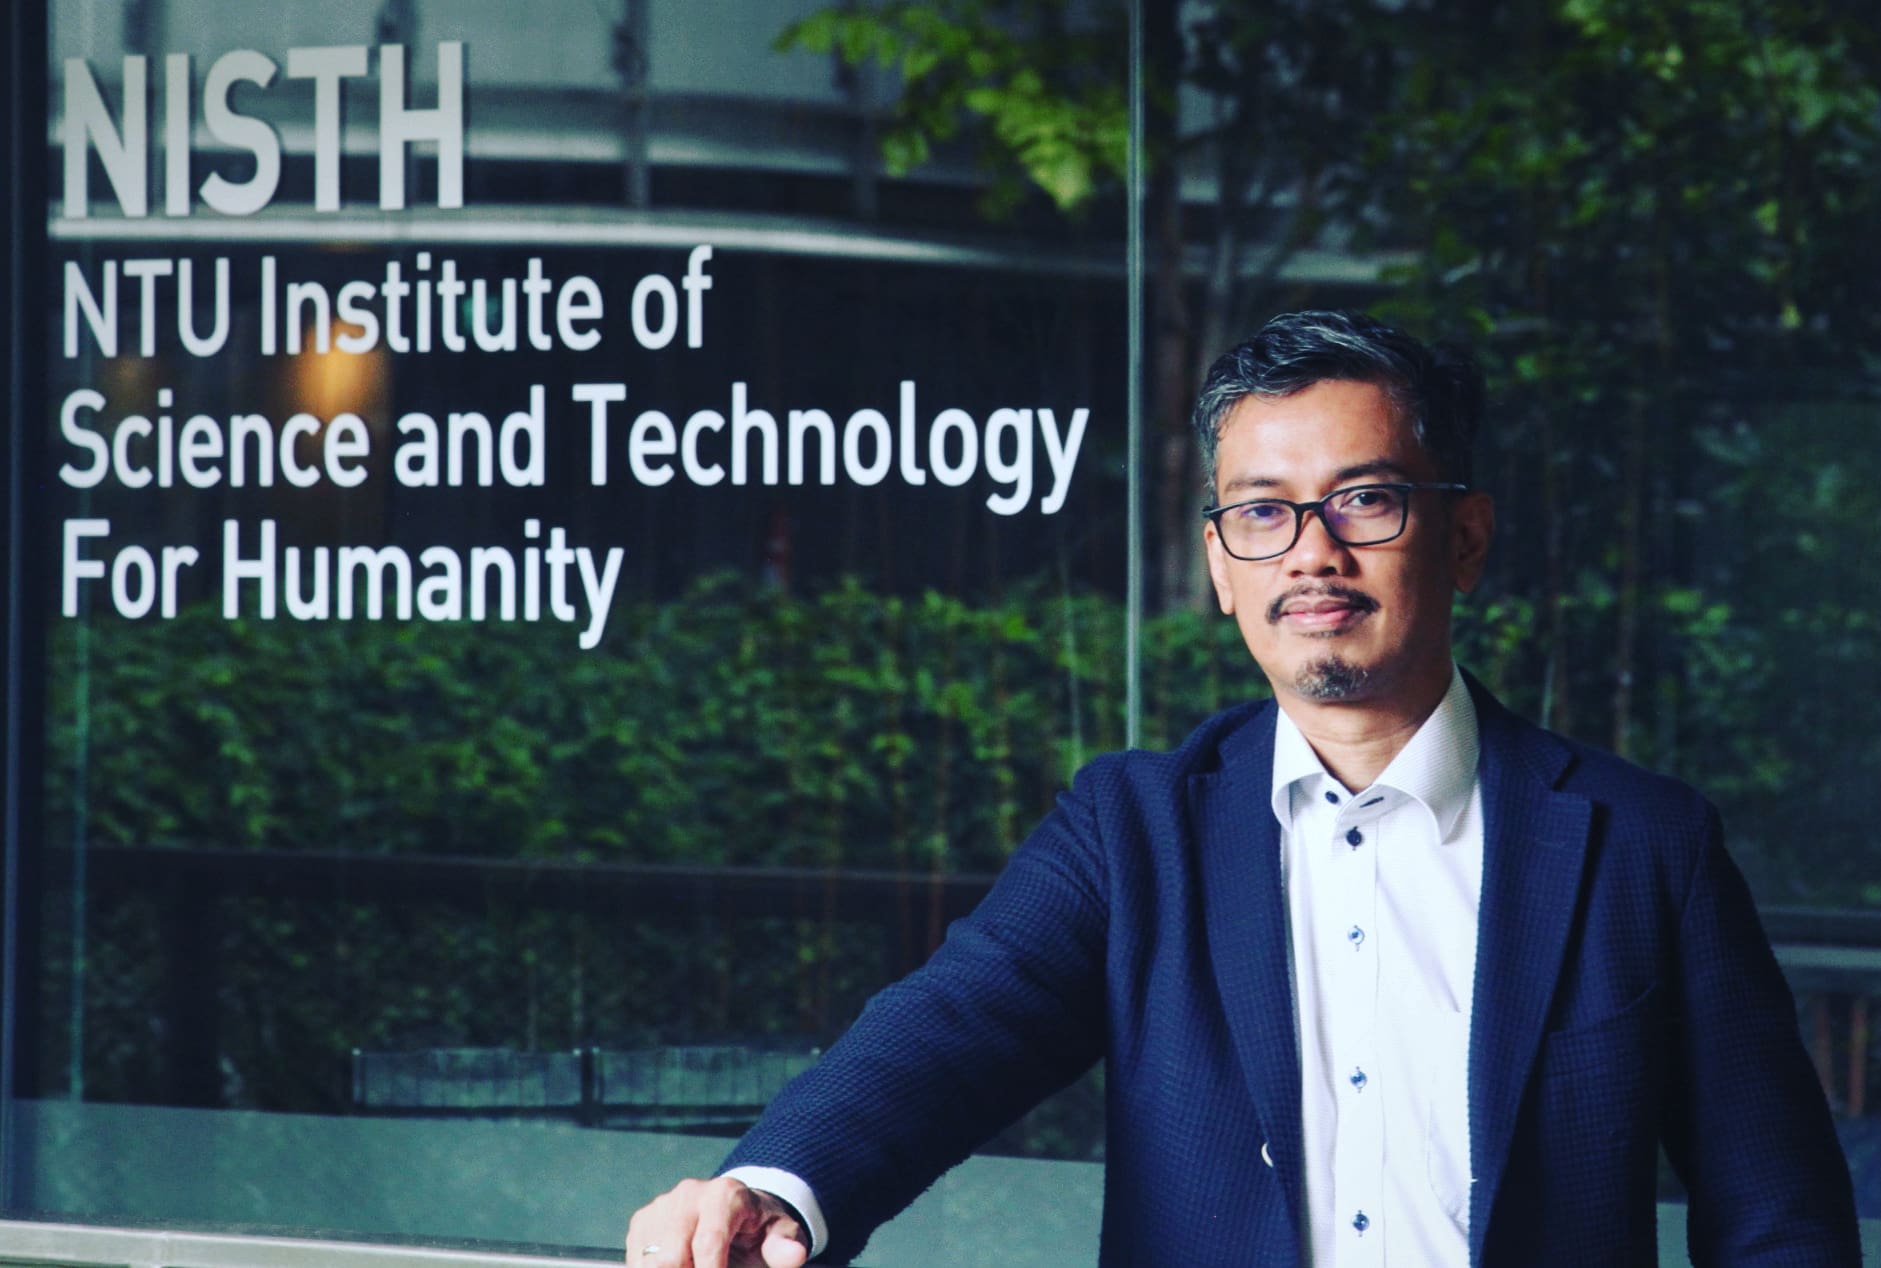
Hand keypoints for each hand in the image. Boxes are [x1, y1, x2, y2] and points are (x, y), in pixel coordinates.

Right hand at [626, 1176, 810, 1267]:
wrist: (737, 1209)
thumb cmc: (759, 1228)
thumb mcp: (779, 1235)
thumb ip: (784, 1246)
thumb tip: (794, 1255)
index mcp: (724, 1195)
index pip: (709, 1243)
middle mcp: (688, 1195)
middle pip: (670, 1256)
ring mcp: (661, 1207)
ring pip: (649, 1260)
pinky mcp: (642, 1222)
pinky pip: (637, 1260)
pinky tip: (682, 1267)